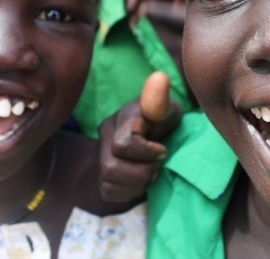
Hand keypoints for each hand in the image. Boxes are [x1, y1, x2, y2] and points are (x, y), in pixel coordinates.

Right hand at [98, 72, 182, 201]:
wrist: (161, 134)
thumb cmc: (166, 120)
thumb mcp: (168, 109)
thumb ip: (160, 99)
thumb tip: (159, 77)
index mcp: (119, 119)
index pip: (123, 145)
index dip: (146, 152)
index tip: (163, 149)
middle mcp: (105, 136)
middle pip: (111, 167)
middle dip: (141, 172)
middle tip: (157, 166)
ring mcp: (101, 155)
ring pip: (107, 182)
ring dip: (136, 184)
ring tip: (151, 174)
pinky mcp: (103, 173)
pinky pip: (107, 191)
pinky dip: (128, 192)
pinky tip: (140, 181)